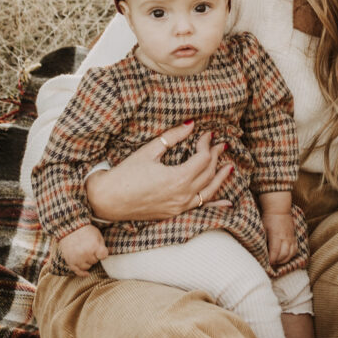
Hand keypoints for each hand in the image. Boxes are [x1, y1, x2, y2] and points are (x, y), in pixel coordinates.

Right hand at [56, 222, 108, 274]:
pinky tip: (87, 273)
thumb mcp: (97, 234)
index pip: (103, 256)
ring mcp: (77, 259)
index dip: (102, 253)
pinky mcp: (70, 262)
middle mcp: (85, 254)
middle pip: (95, 261)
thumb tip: (105, 256)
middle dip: (94, 256)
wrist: (69, 228)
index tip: (100, 251)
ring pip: (87, 267)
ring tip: (84, 254)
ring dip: (87, 262)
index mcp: (94, 246)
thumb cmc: (85, 230)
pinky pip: (78, 272)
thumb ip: (102, 245)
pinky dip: (82, 273)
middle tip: (89, 248)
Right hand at [86, 123, 232, 225]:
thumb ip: (173, 137)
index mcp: (178, 178)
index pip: (202, 159)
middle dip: (215, 156)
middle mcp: (183, 195)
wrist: (107, 200)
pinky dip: (215, 205)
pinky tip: (228, 203)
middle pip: (208, 173)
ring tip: (230, 166)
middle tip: (220, 144)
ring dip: (220, 178)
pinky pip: (200, 208)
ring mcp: (179, 206)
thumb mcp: (149, 151)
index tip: (207, 134)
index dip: (207, 144)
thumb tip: (191, 125)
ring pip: (208, 191)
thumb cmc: (125, 174)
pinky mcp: (174, 213)